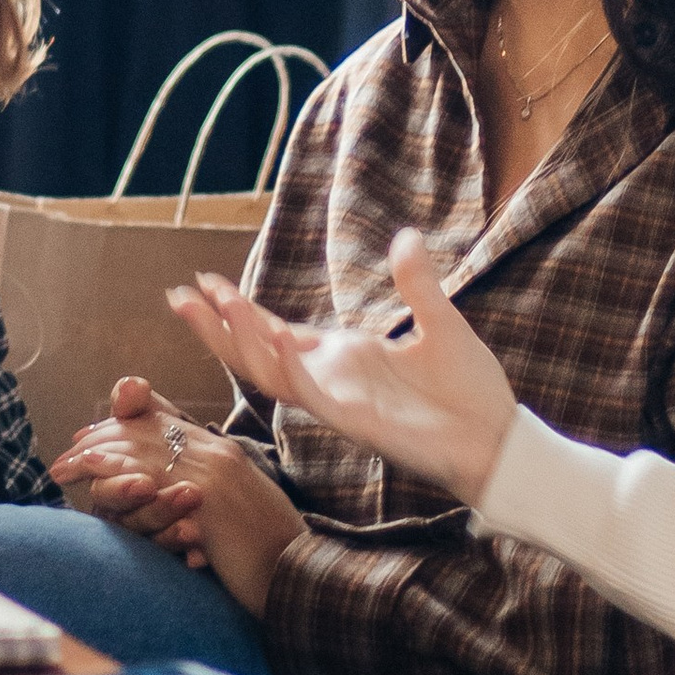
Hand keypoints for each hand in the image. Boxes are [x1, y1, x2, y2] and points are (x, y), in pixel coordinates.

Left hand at [49, 378, 305, 612]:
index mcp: (226, 454)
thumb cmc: (267, 558)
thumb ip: (201, 497)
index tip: (89, 440)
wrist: (298, 581)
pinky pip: (153, 481)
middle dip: (101, 439)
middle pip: (148, 430)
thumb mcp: (233, 518)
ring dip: (100, 454)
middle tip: (67, 456)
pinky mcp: (208, 502)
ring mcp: (214, 475)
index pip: (166, 423)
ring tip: (66, 465)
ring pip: (144, 449)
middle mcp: (219, 455)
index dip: (123, 428)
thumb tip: (168, 504)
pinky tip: (94, 485)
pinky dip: (118, 478)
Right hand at [172, 231, 518, 504]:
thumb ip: (417, 283)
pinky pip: (310, 394)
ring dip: (241, 339)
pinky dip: (289, 365)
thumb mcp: (442, 322)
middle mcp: (331, 380)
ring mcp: (338, 402)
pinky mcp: (354, 421)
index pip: (276, 332)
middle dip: (217, 326)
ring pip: (270, 374)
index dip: (240, 310)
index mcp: (344, 358)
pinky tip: (275, 334)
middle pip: (256, 353)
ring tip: (214, 305)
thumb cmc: (470, 390)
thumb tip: (405, 236)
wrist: (496, 438)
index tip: (206, 282)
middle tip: (178, 295)